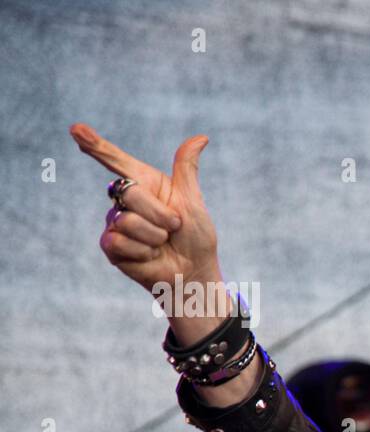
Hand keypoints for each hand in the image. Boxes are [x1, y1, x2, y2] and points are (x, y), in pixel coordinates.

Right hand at [69, 123, 221, 302]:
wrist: (193, 272)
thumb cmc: (195, 237)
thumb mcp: (193, 201)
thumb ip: (186, 169)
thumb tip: (201, 137)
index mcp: (145, 184)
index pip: (116, 161)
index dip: (95, 145)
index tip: (75, 129)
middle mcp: (125, 200)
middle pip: (129, 192)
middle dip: (160, 214)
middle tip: (173, 227)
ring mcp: (115, 223)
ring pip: (127, 220)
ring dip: (154, 236)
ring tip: (162, 244)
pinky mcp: (110, 246)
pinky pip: (119, 241)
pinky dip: (143, 252)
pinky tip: (150, 256)